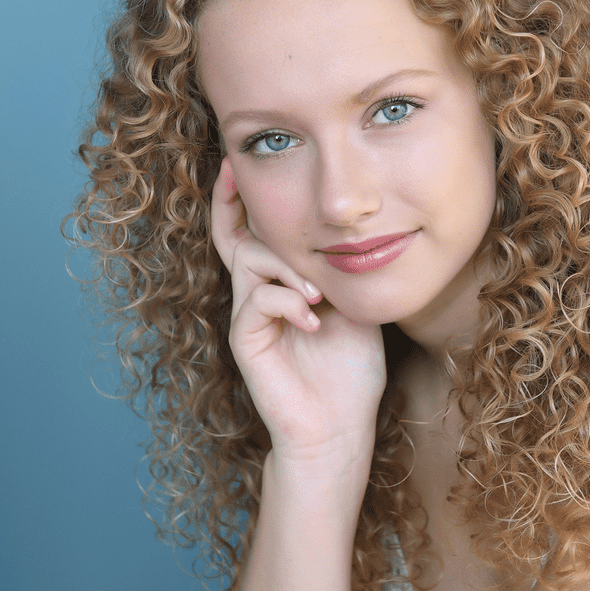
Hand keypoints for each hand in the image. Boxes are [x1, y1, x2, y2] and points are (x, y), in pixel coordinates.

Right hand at [209, 158, 386, 468]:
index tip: (243, 163)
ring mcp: (249, 317)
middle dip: (235, 201)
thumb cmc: (351, 369)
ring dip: (287, 267)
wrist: (340, 428)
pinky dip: (288, 303)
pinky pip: (257, 301)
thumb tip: (351, 229)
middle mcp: (258, 294)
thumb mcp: (355, 305)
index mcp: (281, 283)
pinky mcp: (246, 341)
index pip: (255, 232)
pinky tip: (315, 321)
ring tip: (318, 295)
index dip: (244, 198)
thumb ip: (342, 269)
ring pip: (251, 261)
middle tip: (237, 171)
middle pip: (235, 235)